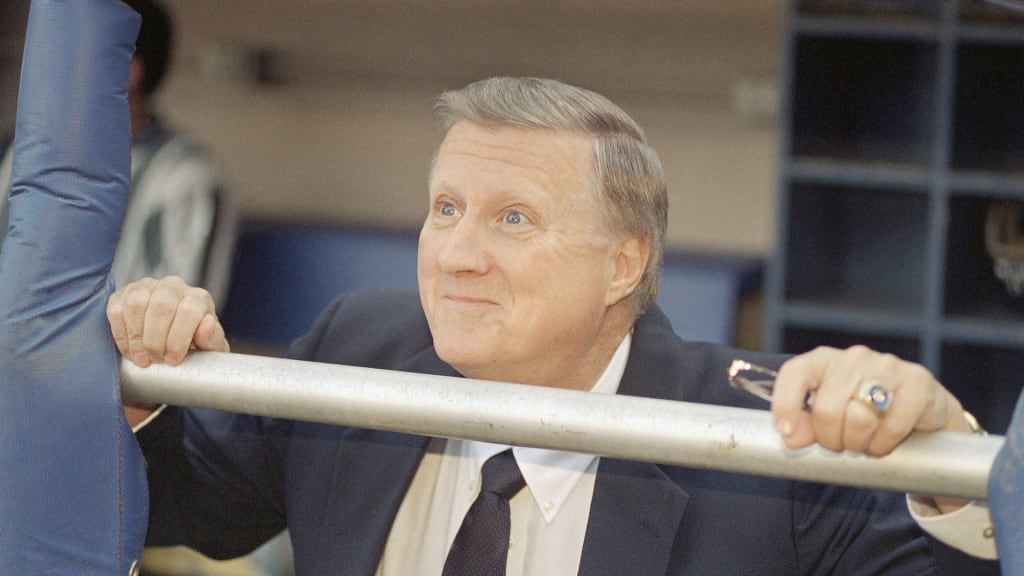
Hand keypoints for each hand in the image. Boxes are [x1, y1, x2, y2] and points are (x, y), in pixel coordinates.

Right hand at [106, 276, 228, 367]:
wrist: (172, 343)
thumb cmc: (193, 346)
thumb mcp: (209, 348)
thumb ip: (212, 338)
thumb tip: (207, 323)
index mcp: (198, 298)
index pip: (189, 310)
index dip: (178, 339)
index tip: (173, 360)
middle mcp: (174, 286)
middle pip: (162, 306)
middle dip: (156, 340)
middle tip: (155, 360)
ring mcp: (147, 286)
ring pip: (137, 303)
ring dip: (137, 336)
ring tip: (142, 358)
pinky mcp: (124, 294)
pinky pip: (116, 309)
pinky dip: (121, 334)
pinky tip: (129, 350)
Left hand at [770, 345, 971, 456]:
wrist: (925, 410)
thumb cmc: (868, 412)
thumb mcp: (831, 417)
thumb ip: (807, 425)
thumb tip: (790, 438)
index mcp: (824, 360)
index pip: (795, 373)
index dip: (786, 404)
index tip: (786, 433)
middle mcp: (854, 357)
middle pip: (826, 409)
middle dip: (831, 438)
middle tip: (842, 444)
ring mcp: (887, 365)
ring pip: (858, 418)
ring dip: (859, 443)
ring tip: (865, 441)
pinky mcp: (917, 381)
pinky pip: (891, 426)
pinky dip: (885, 443)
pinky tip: (887, 440)